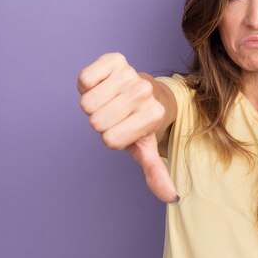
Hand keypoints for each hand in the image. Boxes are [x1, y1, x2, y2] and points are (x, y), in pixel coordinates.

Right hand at [77, 52, 178, 202]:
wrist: (145, 91)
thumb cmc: (141, 122)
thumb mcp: (147, 147)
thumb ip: (157, 173)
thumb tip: (173, 197)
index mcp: (153, 115)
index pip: (110, 140)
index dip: (112, 138)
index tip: (124, 129)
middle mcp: (144, 92)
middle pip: (97, 122)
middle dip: (102, 122)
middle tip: (117, 114)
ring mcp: (130, 74)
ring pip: (87, 102)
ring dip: (94, 103)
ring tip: (111, 100)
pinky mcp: (114, 59)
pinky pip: (84, 78)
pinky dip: (88, 83)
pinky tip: (103, 84)